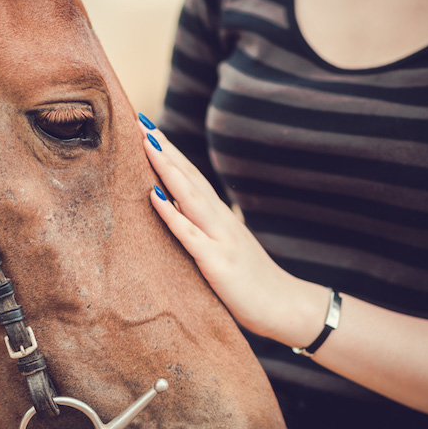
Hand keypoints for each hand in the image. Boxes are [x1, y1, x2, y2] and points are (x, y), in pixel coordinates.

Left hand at [138, 117, 325, 346]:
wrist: (286, 307)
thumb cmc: (252, 283)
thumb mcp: (226, 249)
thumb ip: (204, 231)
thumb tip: (175, 213)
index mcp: (220, 217)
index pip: (192, 177)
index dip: (171, 153)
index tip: (148, 129)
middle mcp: (220, 220)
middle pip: (189, 177)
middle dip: (164, 149)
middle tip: (141, 121)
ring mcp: (220, 239)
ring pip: (189, 195)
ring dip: (167, 168)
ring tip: (146, 143)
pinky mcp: (217, 262)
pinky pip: (189, 234)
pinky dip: (171, 212)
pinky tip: (154, 195)